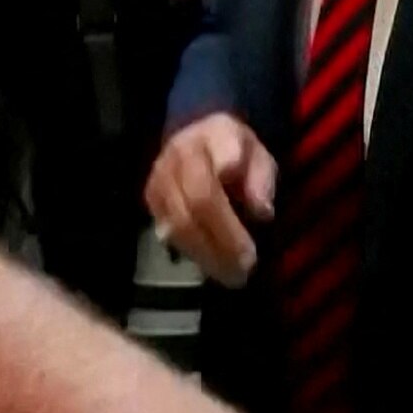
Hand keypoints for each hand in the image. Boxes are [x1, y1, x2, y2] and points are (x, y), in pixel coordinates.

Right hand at [145, 113, 276, 287]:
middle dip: (225, 239)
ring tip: (233, 277)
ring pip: (179, 222)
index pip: (224, 162)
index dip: (236, 198)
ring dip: (207, 254)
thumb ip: (261, 180)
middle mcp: (181, 154)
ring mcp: (160, 177)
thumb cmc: (238, 152)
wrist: (198, 137)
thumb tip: (261, 212)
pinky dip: (193, 253)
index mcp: (216, 135)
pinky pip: (168, 232)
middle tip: (247, 268)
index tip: (260, 221)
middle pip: (199, 202)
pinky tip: (214, 267)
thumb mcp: (261, 156)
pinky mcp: (150, 199)